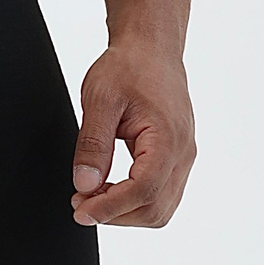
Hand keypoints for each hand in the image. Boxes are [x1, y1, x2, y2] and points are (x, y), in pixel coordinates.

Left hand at [71, 38, 195, 227]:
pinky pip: (161, 194)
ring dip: (125, 211)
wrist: (151, 49)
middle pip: (156, 209)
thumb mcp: (100, 100)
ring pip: (161, 208)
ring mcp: (183, 157)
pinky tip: (109, 188)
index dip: (110, 208)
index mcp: (168, 138)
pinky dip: (134, 201)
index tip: (81, 210)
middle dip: (116, 214)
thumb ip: (92, 145)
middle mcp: (183, 153)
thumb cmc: (129, 67)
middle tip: (80, 203)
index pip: (144, 191)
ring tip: (92, 196)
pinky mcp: (176, 158)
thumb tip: (84, 184)